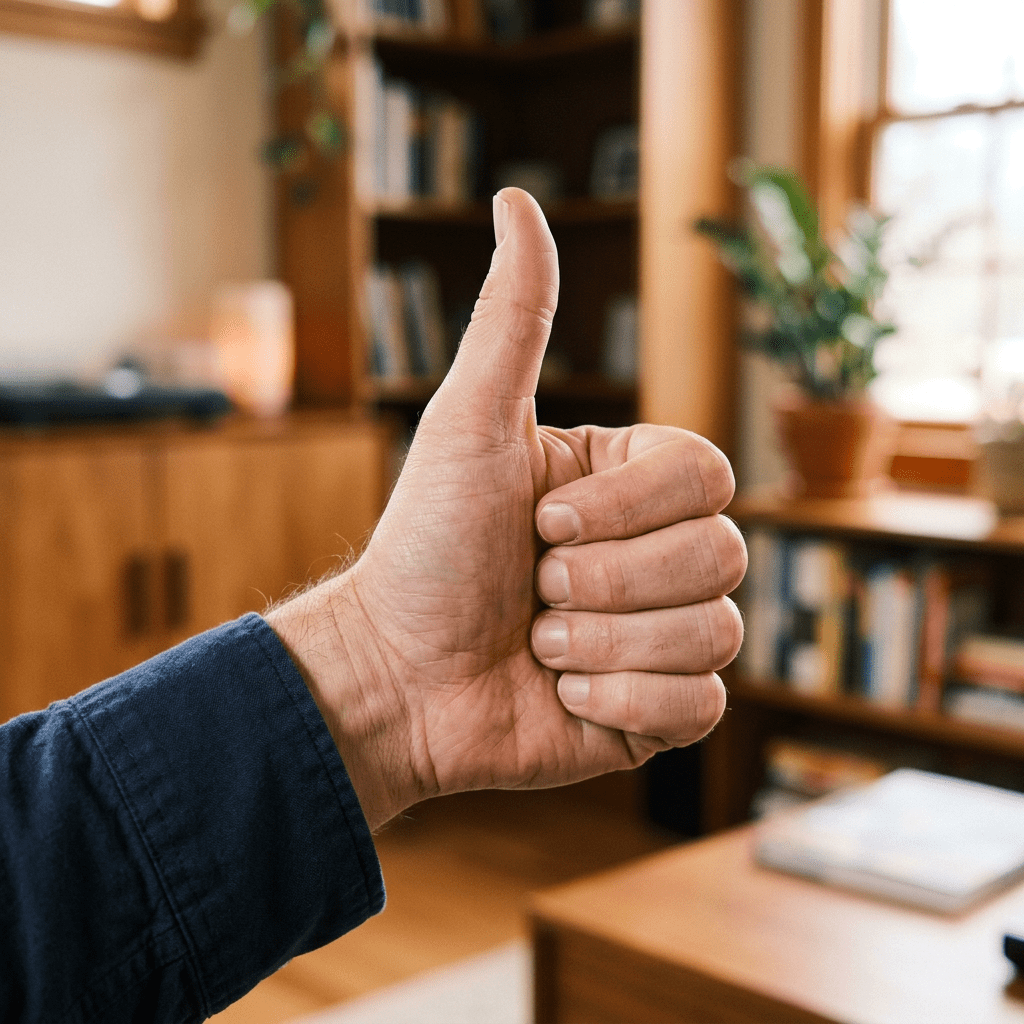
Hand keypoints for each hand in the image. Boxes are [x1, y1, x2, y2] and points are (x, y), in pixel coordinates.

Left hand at [267, 189, 744, 829]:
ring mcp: (667, 634)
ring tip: (539, 639)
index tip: (539, 521)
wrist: (395, 675)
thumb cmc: (427, 546)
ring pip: (716, 631)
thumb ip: (513, 319)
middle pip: (723, 553)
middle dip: (608, 578)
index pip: (710, 475)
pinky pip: (703, 704)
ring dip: (604, 640)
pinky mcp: (662, 710)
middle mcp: (661, 553)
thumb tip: (517, 199)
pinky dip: (621, 702)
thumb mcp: (469, 423)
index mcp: (632, 484)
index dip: (627, 507)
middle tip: (532, 586)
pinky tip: (562, 694)